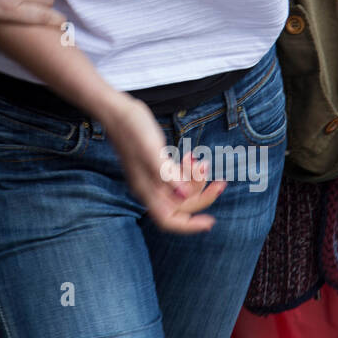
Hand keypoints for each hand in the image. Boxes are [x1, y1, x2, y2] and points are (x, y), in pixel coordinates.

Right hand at [103, 94, 225, 232]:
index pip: (168, 220)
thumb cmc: (132, 129)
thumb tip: (183, 197)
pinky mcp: (154, 166)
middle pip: (180, 205)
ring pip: (180, 190)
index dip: (189, 226)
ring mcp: (151, 178)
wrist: (117, 111)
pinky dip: (187, 170)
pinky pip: (175, 177)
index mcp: (145, 189)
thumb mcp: (151, 150)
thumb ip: (166, 174)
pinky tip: (191, 157)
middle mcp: (148, 188)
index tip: (210, 221)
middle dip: (202, 196)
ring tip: (203, 162)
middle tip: (220, 182)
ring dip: (196, 180)